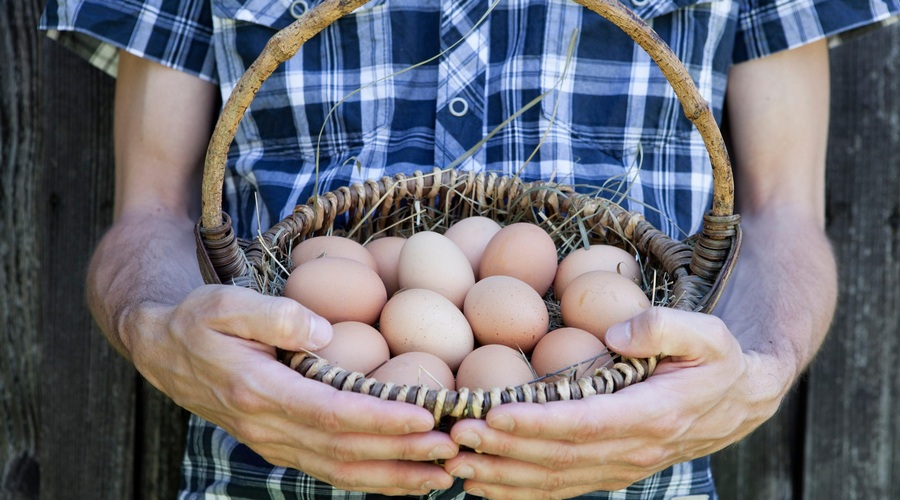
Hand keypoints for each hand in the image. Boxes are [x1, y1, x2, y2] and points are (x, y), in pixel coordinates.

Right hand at [127, 285, 457, 494]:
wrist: (163, 351)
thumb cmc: (199, 320)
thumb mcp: (225, 302)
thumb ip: (274, 316)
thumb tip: (328, 334)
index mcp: (258, 391)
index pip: (330, 413)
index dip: (380, 419)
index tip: (424, 418)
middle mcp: (267, 428)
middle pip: (345, 450)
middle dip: (402, 453)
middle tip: (453, 450)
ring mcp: (273, 443)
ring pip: (340, 471)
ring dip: (394, 477)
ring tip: (441, 477)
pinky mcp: (281, 446)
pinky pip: (329, 470)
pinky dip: (371, 478)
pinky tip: (405, 478)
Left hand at [442, 307, 788, 497]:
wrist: (738, 401)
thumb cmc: (715, 360)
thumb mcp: (707, 333)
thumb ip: (664, 328)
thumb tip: (617, 332)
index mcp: (652, 414)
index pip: (585, 423)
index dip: (536, 422)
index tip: (491, 414)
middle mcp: (633, 450)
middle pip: (558, 456)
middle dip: (502, 449)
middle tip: (454, 436)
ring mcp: (620, 467)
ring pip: (553, 479)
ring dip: (501, 475)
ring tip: (454, 465)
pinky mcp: (610, 471)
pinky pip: (559, 488)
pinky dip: (518, 491)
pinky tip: (482, 487)